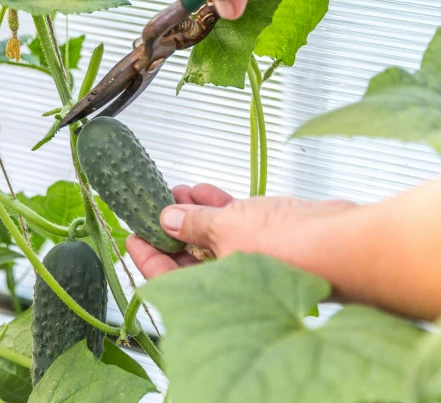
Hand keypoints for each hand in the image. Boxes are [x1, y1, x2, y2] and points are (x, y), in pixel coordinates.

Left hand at [127, 183, 354, 279]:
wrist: (346, 241)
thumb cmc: (290, 247)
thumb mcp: (228, 228)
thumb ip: (194, 223)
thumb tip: (168, 220)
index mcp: (216, 291)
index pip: (167, 278)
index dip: (146, 256)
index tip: (133, 235)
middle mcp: (232, 280)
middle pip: (188, 256)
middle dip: (169, 226)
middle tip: (151, 202)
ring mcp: (252, 260)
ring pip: (212, 236)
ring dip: (192, 212)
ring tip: (175, 189)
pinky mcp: (272, 241)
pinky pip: (236, 225)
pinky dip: (220, 208)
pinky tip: (204, 190)